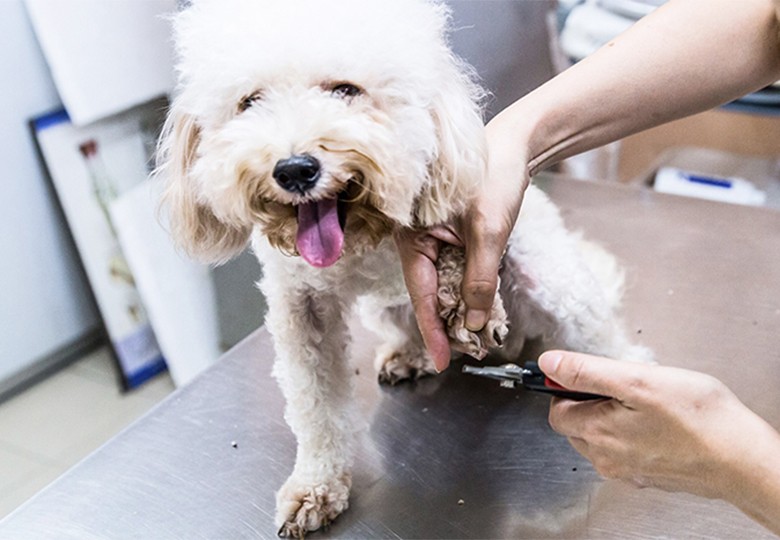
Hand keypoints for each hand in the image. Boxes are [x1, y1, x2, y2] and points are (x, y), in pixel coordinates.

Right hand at [394, 111, 528, 371]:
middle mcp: (418, 240)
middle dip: (447, 324)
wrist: (514, 144)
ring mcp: (434, 239)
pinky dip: (468, 290)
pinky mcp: (451, 238)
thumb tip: (472, 323)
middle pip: (430, 294)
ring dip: (459, 310)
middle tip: (466, 354)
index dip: (433, 331)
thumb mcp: (489, 232)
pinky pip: (455, 271)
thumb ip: (480, 280)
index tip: (443, 362)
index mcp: (414, 235)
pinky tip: (479, 308)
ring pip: (444, 285)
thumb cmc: (494, 177)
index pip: (422, 294)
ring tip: (475, 339)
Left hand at [538, 350, 779, 500]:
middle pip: (576, 426)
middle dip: (589, 403)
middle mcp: (607, 459)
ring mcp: (629, 471)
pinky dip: (632, 435)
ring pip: (600, 440)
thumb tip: (550, 363)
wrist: (743, 459)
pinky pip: (625, 452)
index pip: (555, 411)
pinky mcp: (650, 476)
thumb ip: (587, 371)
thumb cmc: (699, 420)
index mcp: (598, 433)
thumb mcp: (637, 380)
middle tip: (624, 386)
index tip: (586, 374)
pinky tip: (658, 423)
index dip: (565, 388)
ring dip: (611, 419)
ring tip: (645, 404)